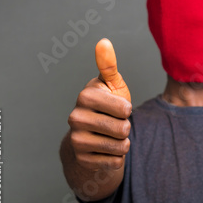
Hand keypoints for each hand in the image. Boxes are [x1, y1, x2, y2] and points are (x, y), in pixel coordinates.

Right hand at [67, 38, 131, 170]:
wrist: (93, 134)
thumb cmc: (108, 104)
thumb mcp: (112, 84)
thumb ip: (108, 65)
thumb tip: (104, 42)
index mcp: (85, 96)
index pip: (125, 109)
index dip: (127, 109)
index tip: (118, 107)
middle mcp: (75, 118)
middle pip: (123, 129)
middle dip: (126, 127)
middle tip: (114, 122)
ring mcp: (77, 141)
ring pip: (121, 146)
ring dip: (123, 142)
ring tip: (111, 135)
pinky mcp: (82, 160)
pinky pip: (116, 161)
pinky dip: (117, 156)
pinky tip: (106, 149)